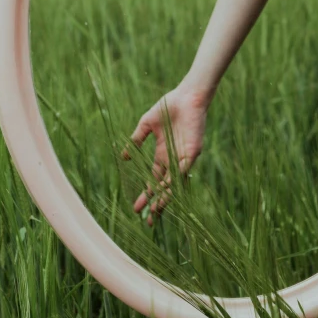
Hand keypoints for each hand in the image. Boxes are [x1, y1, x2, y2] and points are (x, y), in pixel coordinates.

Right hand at [122, 84, 213, 224]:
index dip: (146, 194)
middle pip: (163, 187)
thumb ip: (136, 139)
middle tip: (148, 221)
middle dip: (155, 203)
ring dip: (166, 197)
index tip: (136, 208)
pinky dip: (176, 180)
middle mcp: (173, 159)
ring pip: (174, 183)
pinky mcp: (193, 151)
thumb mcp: (147, 124)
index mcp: (162, 154)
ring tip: (157, 211)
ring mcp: (184, 157)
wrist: (187, 96)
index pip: (153, 180)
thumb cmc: (169, 107)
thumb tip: (124, 156)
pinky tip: (168, 191)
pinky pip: (184, 169)